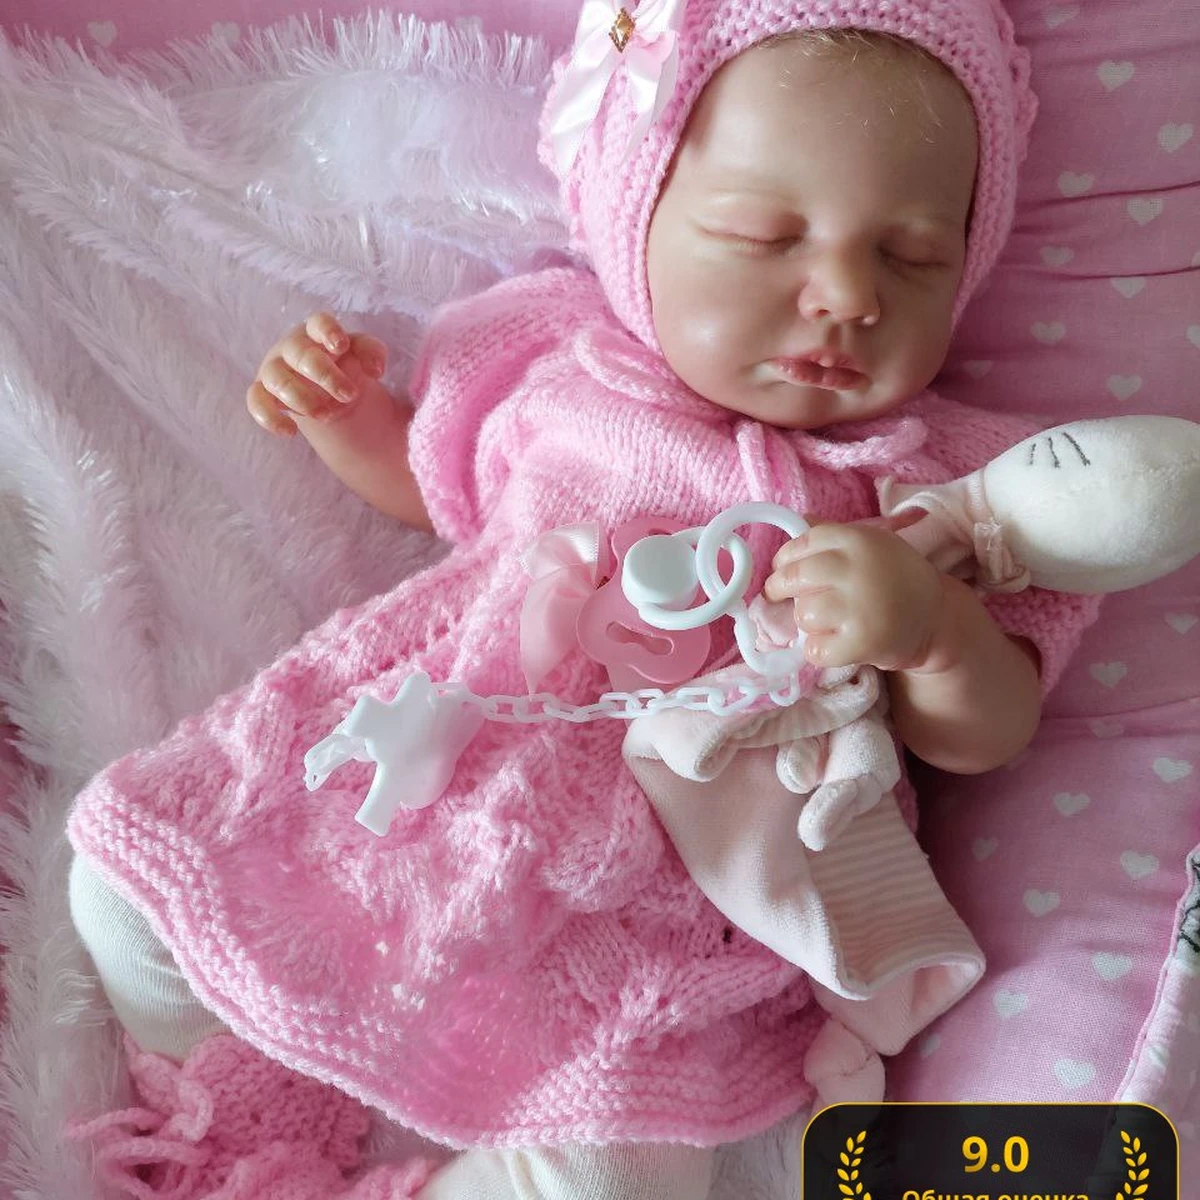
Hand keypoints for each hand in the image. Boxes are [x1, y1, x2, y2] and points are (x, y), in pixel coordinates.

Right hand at [246, 312, 388, 436]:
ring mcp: (274, 369)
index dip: (327, 331)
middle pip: (301, 355)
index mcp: (317, 333)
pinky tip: (290, 432)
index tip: (341, 346)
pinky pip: (256, 403)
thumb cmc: (345, 364)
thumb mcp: (363, 356)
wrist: (327, 391)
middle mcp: (292, 348)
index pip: (318, 322)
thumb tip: (375, 369)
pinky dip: (269, 418)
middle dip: (326, 376)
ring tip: (327, 415)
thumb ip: (373, 353)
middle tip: (350, 395)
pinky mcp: (262, 392)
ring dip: (302, 400)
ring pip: (277, 380)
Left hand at [763, 519, 945, 670]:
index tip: (782, 568)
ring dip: (806, 622)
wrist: (937, 620)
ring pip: (803, 615)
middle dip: (778, 589)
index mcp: (858, 540)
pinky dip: (818, 650)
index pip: (803, 542)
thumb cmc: (897, 578)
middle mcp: (857, 570)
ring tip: (825, 621)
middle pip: (793, 577)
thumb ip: (835, 533)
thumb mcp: (873, 545)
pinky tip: (833, 643)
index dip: (785, 557)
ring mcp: (859, 607)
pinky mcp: (861, 642)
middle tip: (779, 597)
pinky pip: (815, 649)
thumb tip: (798, 519)